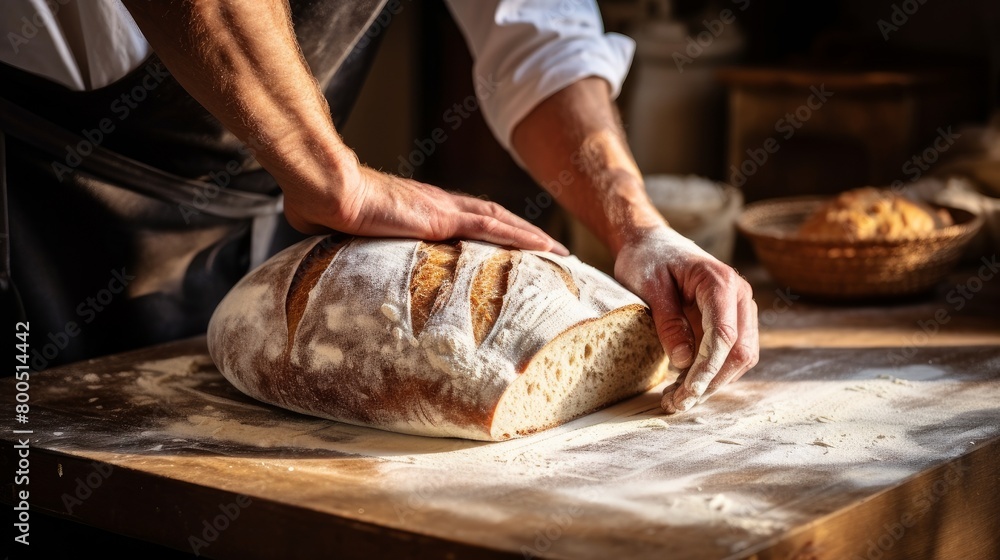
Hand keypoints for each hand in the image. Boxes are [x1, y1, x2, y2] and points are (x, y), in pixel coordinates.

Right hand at [282, 162, 567, 254]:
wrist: (323, 189)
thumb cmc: (322, 205)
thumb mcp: (339, 231)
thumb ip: (346, 244)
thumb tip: (330, 257)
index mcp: (417, 209)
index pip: (464, 219)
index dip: (489, 229)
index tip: (507, 245)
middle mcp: (437, 205)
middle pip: (492, 216)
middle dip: (521, 232)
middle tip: (548, 249)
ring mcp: (442, 209)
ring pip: (500, 222)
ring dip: (531, 236)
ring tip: (558, 252)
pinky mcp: (443, 218)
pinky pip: (493, 228)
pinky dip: (522, 237)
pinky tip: (545, 247)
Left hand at [614, 226, 758, 413]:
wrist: (651, 242)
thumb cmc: (648, 259)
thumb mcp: (649, 287)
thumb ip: (667, 322)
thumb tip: (684, 362)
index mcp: (721, 283)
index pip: (724, 336)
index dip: (707, 369)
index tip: (686, 393)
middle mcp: (739, 296)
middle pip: (739, 352)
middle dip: (710, 383)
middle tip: (676, 404)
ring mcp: (739, 310)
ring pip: (739, 358)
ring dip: (711, 383)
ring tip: (675, 399)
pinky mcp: (730, 322)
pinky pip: (729, 354)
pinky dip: (710, 374)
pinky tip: (683, 385)